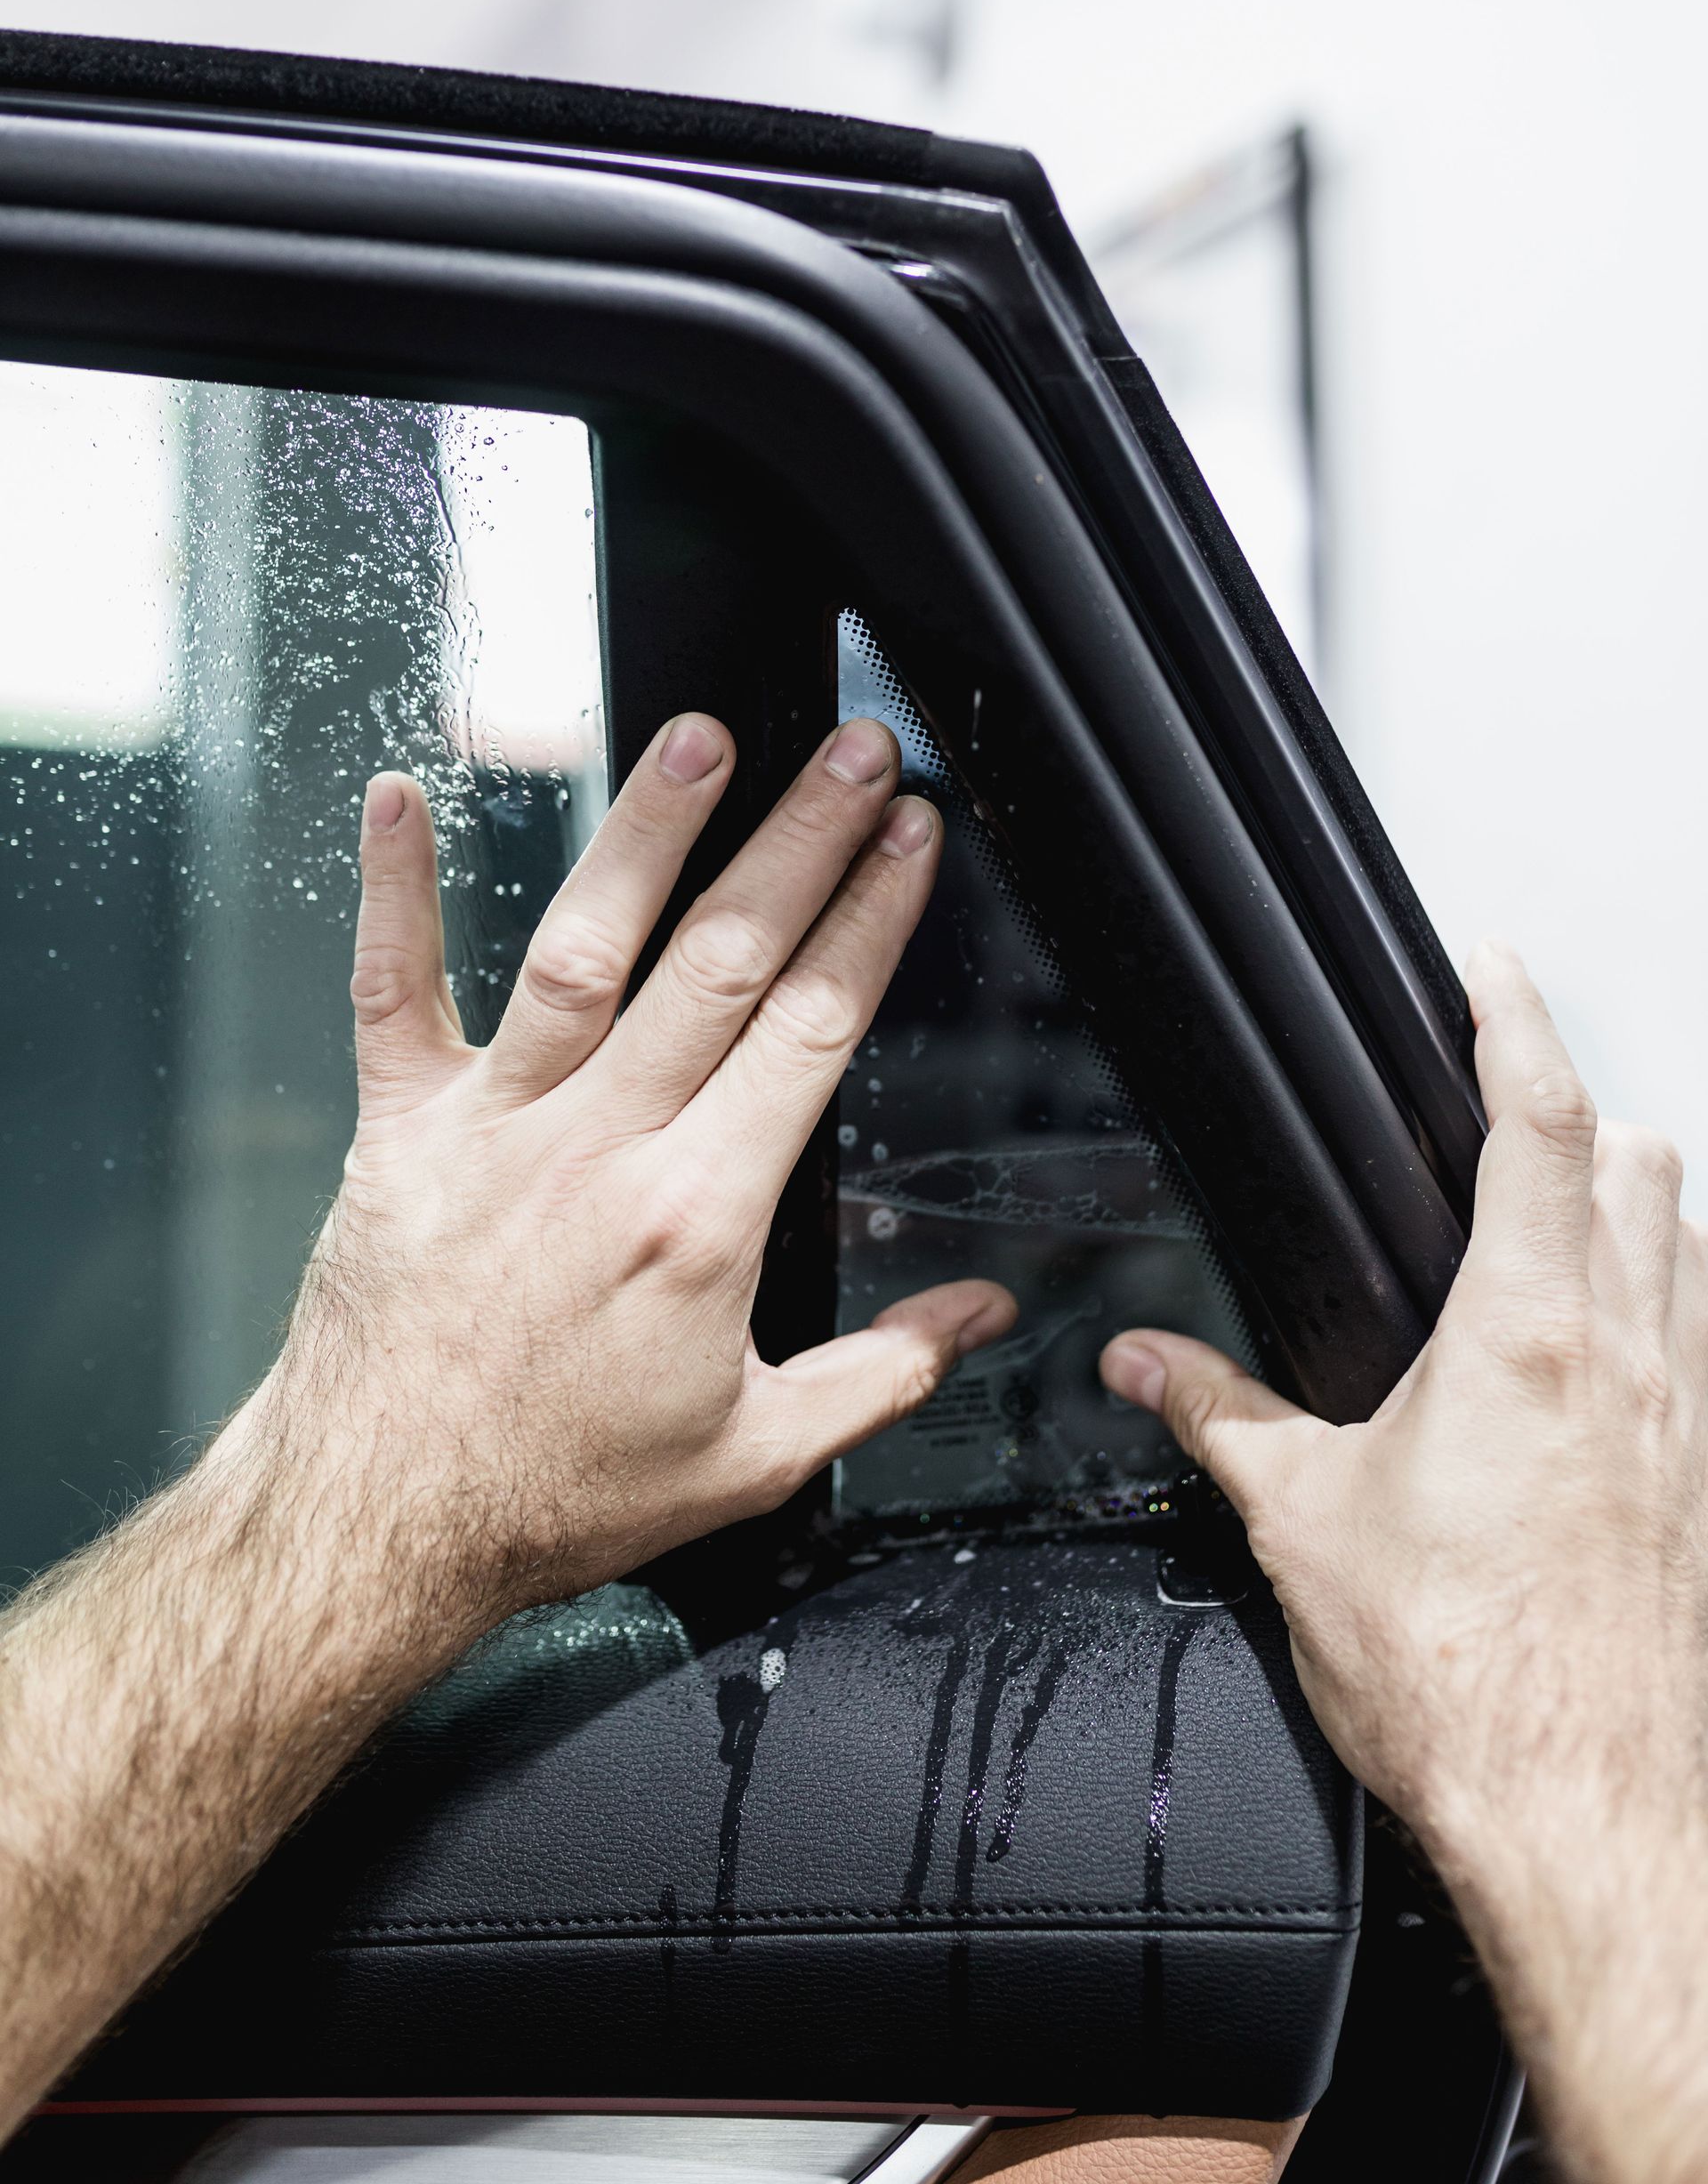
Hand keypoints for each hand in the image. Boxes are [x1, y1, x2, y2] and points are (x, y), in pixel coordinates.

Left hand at [261, 710, 1012, 1632]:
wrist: (380, 1524)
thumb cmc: (557, 1494)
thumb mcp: (755, 1457)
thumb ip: (885, 1373)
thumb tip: (986, 1314)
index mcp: (699, 1220)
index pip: (811, 1029)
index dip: (871, 918)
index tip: (911, 835)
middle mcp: (599, 1150)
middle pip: (721, 961)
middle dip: (801, 840)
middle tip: (851, 750)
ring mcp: (493, 1128)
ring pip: (582, 949)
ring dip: (646, 834)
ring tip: (699, 737)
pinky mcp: (398, 1128)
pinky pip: (393, 991)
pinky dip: (394, 891)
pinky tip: (399, 795)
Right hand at [1101, 943, 1707, 2181]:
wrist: (1587, 1819)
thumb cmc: (1465, 1681)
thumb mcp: (1301, 1524)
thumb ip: (1215, 1415)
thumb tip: (1140, 1360)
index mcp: (1527, 1336)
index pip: (1541, 1121)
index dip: (1515, 1020)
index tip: (1490, 967)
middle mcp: (1634, 1356)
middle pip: (1644, 1160)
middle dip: (1582, 1106)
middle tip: (1513, 1094)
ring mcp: (1689, 1419)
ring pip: (1693, 1240)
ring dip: (1641, 1196)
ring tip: (1568, 1201)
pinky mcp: (1707, 1485)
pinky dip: (1675, 1296)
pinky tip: (1617, 1345)